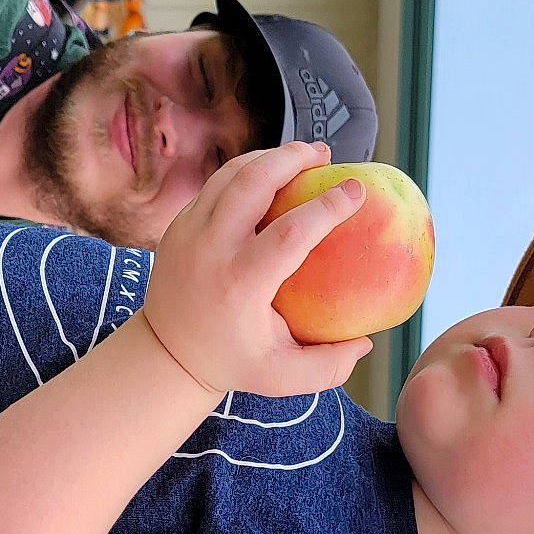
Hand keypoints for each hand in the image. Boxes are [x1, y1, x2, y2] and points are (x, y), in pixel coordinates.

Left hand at [141, 140, 373, 398]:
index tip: (356, 189)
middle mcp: (210, 251)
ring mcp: (188, 232)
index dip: (327, 207)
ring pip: (231, 175)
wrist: (166, 354)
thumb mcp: (282, 378)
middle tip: (326, 154)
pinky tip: (273, 173)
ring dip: (270, 157)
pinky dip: (247, 171)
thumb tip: (368, 343)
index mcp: (240, 285)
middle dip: (292, 158)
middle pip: (252, 182)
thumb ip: (329, 366)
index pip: (289, 233)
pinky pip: (216, 184)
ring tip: (303, 156)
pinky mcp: (178, 224)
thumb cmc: (233, 362)